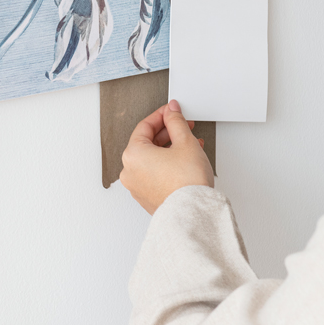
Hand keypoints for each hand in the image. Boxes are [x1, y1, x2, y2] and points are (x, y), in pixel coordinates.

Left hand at [119, 100, 213, 214]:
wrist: (194, 213)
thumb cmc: (187, 183)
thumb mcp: (185, 142)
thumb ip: (176, 122)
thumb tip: (172, 112)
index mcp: (132, 155)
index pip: (145, 126)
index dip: (162, 115)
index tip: (173, 111)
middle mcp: (129, 172)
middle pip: (147, 143)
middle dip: (168, 133)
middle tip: (183, 127)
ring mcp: (137, 187)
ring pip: (152, 159)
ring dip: (170, 148)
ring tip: (190, 144)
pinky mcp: (147, 198)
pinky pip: (155, 174)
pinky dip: (167, 164)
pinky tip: (184, 161)